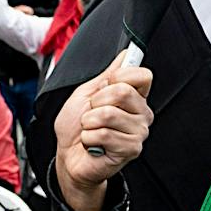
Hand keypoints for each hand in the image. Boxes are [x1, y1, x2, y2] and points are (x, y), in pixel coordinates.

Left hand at [52, 51, 153, 210]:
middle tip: (92, 114)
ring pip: (108, 114)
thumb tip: (127, 53)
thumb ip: (108, 74)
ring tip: (91, 130)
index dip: (118, 77)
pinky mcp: (131, 149)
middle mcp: (141, 114)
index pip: (142, 75)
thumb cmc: (75, 127)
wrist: (68, 157)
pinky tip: (93, 144)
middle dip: (96, 102)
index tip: (104, 87)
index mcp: (134, 98)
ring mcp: (138, 132)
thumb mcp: (87, 93)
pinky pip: (103, 134)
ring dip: (89, 122)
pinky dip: (88, 138)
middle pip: (122, 91)